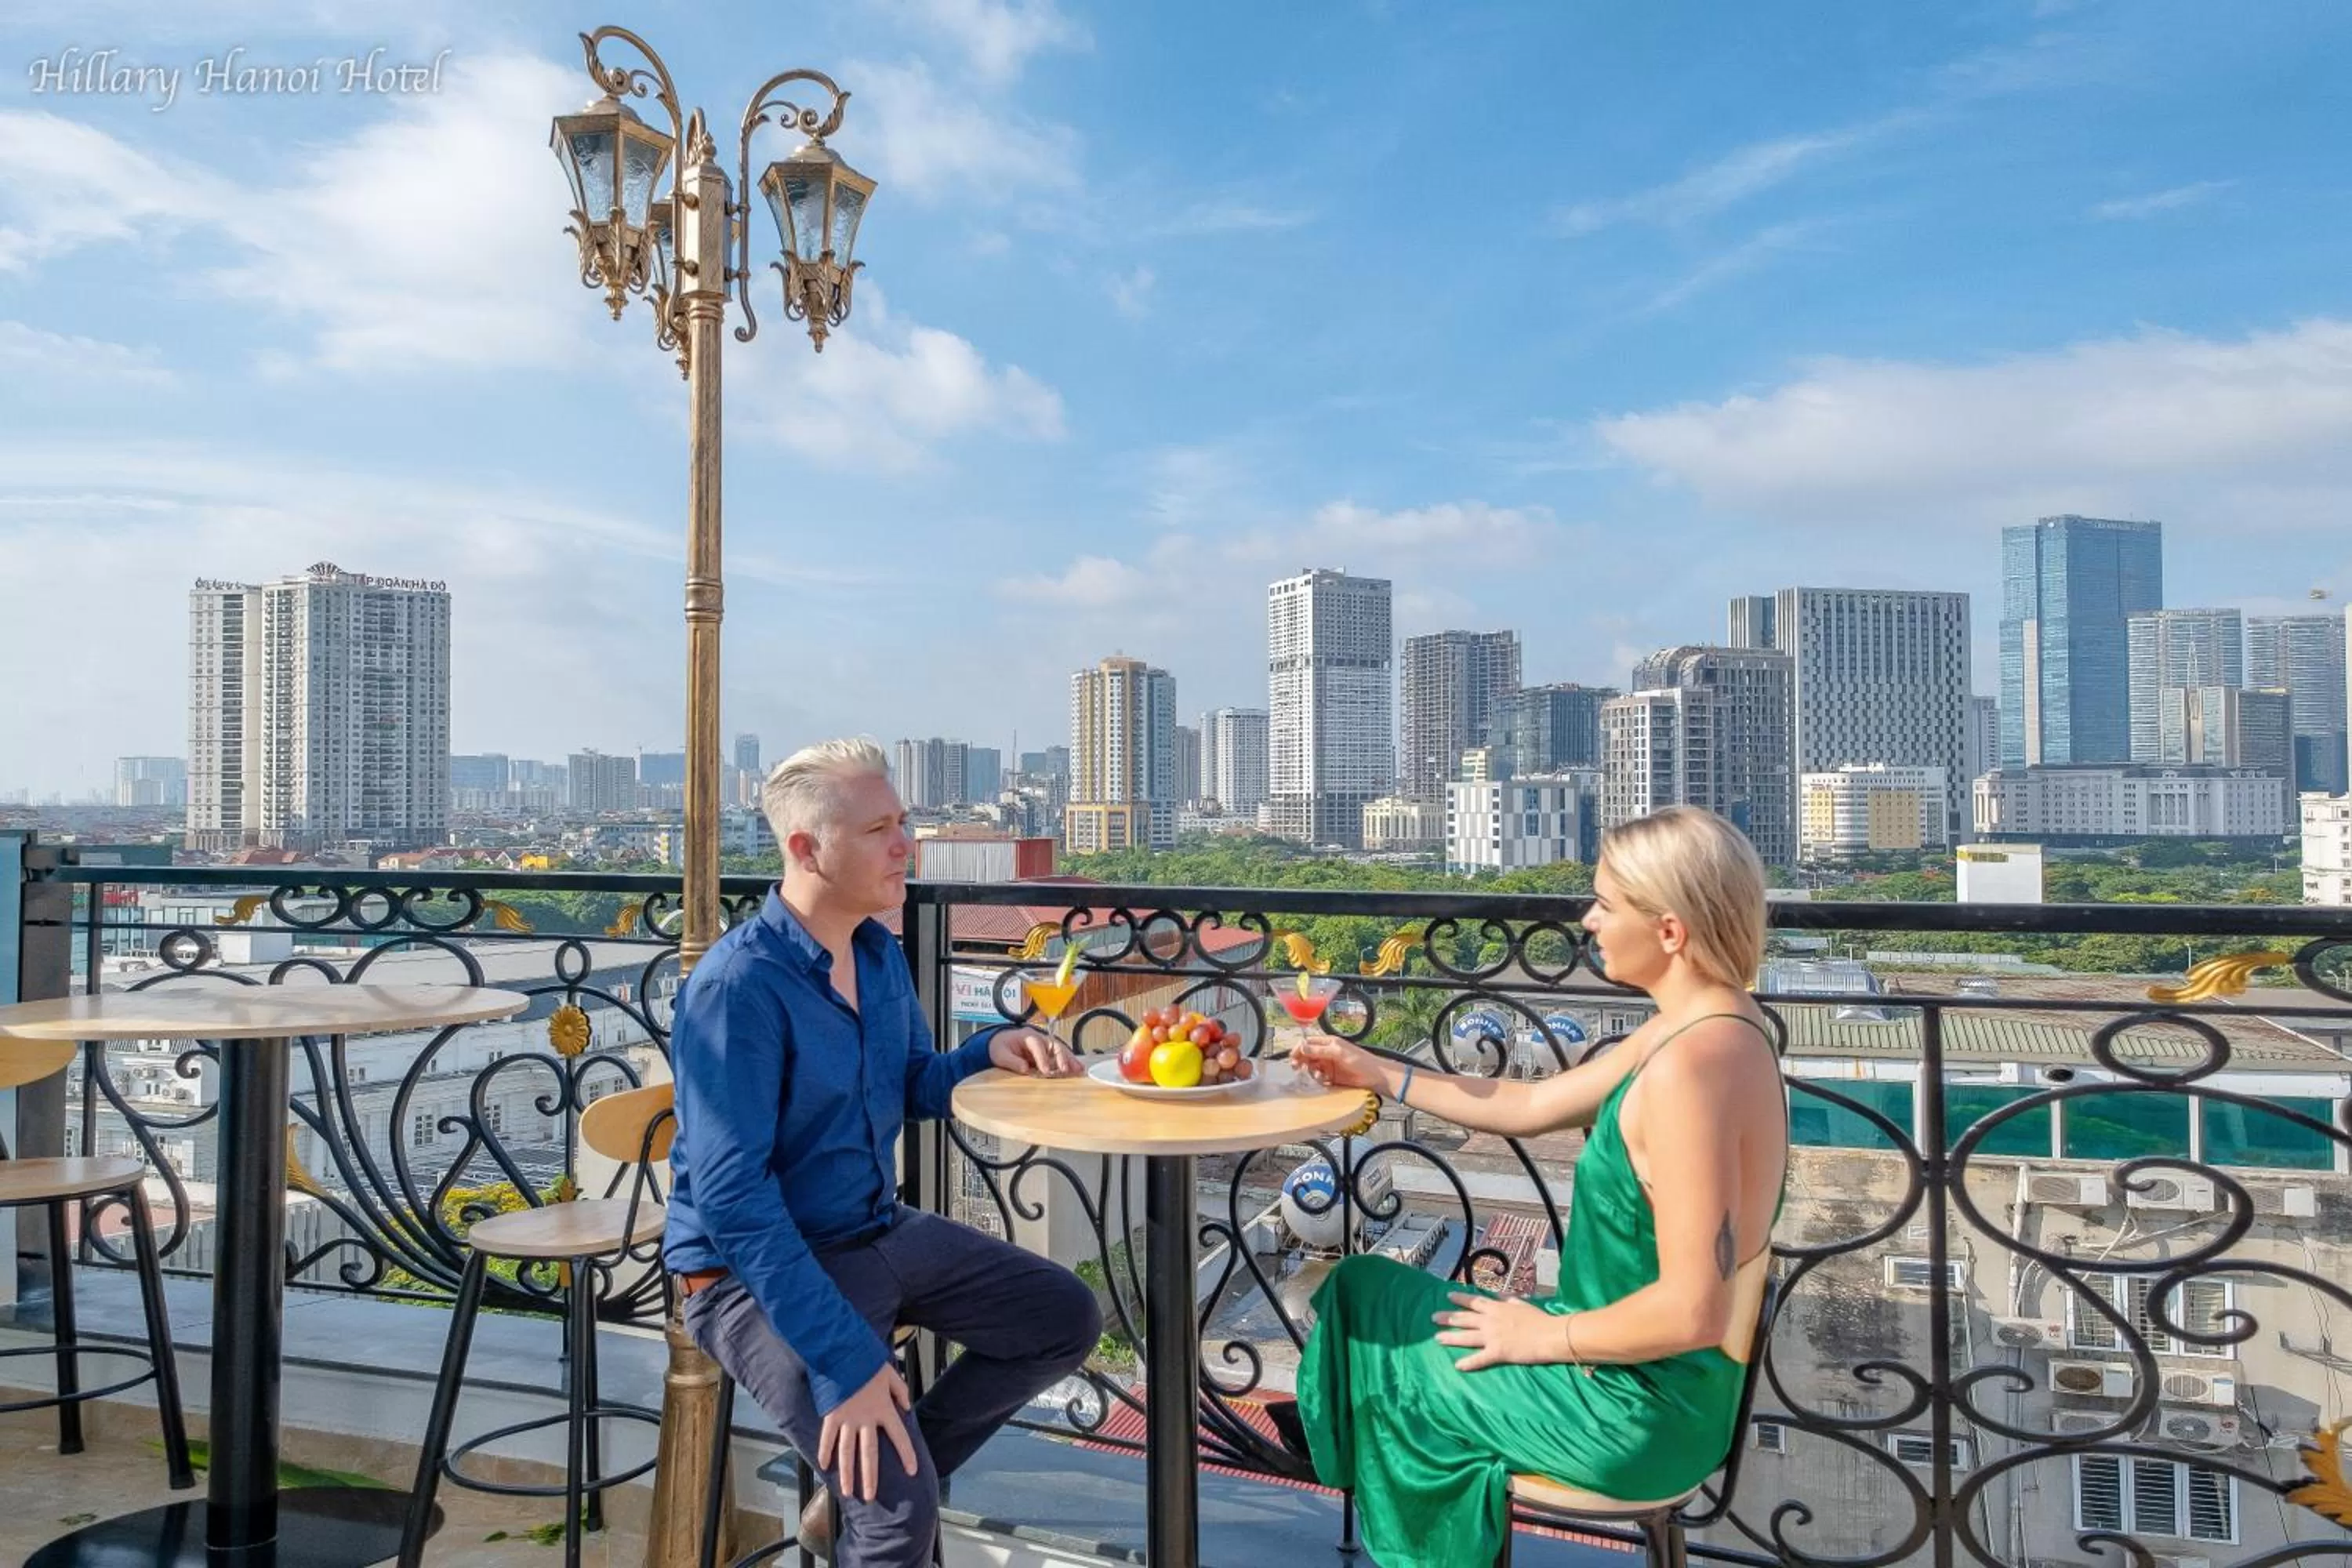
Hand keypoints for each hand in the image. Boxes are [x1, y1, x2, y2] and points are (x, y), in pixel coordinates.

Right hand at [816, 1363, 915, 1502]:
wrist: (843, 1353)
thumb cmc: (867, 1362)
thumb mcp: (890, 1374)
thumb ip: (900, 1391)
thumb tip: (906, 1406)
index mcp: (884, 1410)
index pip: (899, 1436)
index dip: (906, 1454)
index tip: (912, 1471)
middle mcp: (866, 1419)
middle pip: (869, 1453)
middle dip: (870, 1477)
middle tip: (870, 1497)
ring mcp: (847, 1419)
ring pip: (847, 1452)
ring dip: (847, 1473)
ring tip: (847, 1492)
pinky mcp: (831, 1415)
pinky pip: (827, 1438)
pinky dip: (824, 1452)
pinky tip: (823, 1467)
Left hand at [990, 1026, 1080, 1076]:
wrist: (999, 1043)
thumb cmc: (999, 1047)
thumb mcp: (1000, 1054)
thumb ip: (1011, 1061)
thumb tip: (1025, 1068)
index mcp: (1026, 1036)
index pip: (1037, 1045)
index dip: (1042, 1058)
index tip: (1046, 1071)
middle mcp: (1039, 1038)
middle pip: (1053, 1045)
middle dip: (1061, 1057)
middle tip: (1066, 1069)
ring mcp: (1044, 1045)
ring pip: (1060, 1050)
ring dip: (1070, 1060)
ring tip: (1079, 1069)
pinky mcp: (1047, 1053)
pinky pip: (1059, 1057)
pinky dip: (1068, 1063)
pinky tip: (1076, 1070)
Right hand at [1290, 1033, 1385, 1091]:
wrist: (1374, 1076)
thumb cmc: (1359, 1060)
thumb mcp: (1338, 1052)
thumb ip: (1319, 1050)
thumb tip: (1302, 1046)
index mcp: (1328, 1043)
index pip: (1308, 1043)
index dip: (1299, 1049)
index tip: (1293, 1057)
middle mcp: (1327, 1053)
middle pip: (1307, 1055)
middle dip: (1301, 1061)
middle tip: (1297, 1068)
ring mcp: (1329, 1065)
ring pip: (1312, 1067)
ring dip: (1311, 1071)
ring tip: (1317, 1075)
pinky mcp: (1332, 1077)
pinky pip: (1319, 1077)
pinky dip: (1318, 1079)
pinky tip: (1324, 1080)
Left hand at [1433, 1291, 1564, 1371]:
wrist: (1549, 1335)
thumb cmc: (1539, 1319)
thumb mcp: (1522, 1303)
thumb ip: (1507, 1299)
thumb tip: (1498, 1295)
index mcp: (1497, 1308)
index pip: (1474, 1301)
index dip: (1460, 1299)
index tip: (1448, 1296)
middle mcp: (1490, 1321)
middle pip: (1464, 1318)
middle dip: (1448, 1317)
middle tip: (1433, 1318)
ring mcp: (1492, 1336)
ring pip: (1467, 1337)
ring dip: (1451, 1337)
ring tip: (1437, 1338)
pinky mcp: (1497, 1352)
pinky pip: (1480, 1358)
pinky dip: (1468, 1362)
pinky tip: (1458, 1366)